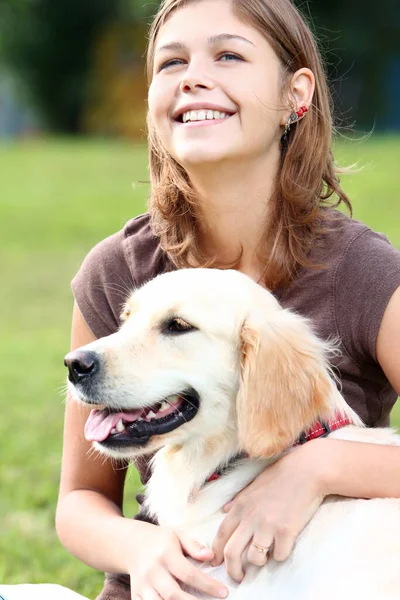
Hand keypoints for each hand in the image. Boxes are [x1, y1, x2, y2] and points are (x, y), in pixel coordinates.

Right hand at [130, 525, 228, 599]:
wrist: (133, 544)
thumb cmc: (161, 540)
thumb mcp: (177, 535)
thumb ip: (194, 545)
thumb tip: (211, 556)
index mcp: (165, 554)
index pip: (189, 573)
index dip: (208, 585)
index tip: (224, 592)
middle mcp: (152, 571)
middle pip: (173, 594)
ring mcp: (142, 585)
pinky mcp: (136, 594)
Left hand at [211, 440, 326, 581]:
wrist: (307, 471)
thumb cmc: (280, 475)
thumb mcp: (253, 484)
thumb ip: (238, 499)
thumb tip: (223, 510)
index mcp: (240, 505)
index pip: (220, 534)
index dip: (216, 552)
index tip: (217, 562)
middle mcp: (251, 517)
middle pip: (231, 553)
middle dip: (232, 570)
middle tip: (238, 576)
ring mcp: (268, 525)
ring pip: (255, 558)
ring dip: (259, 561)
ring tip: (265, 555)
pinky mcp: (287, 532)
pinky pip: (279, 556)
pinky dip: (280, 555)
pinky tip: (284, 545)